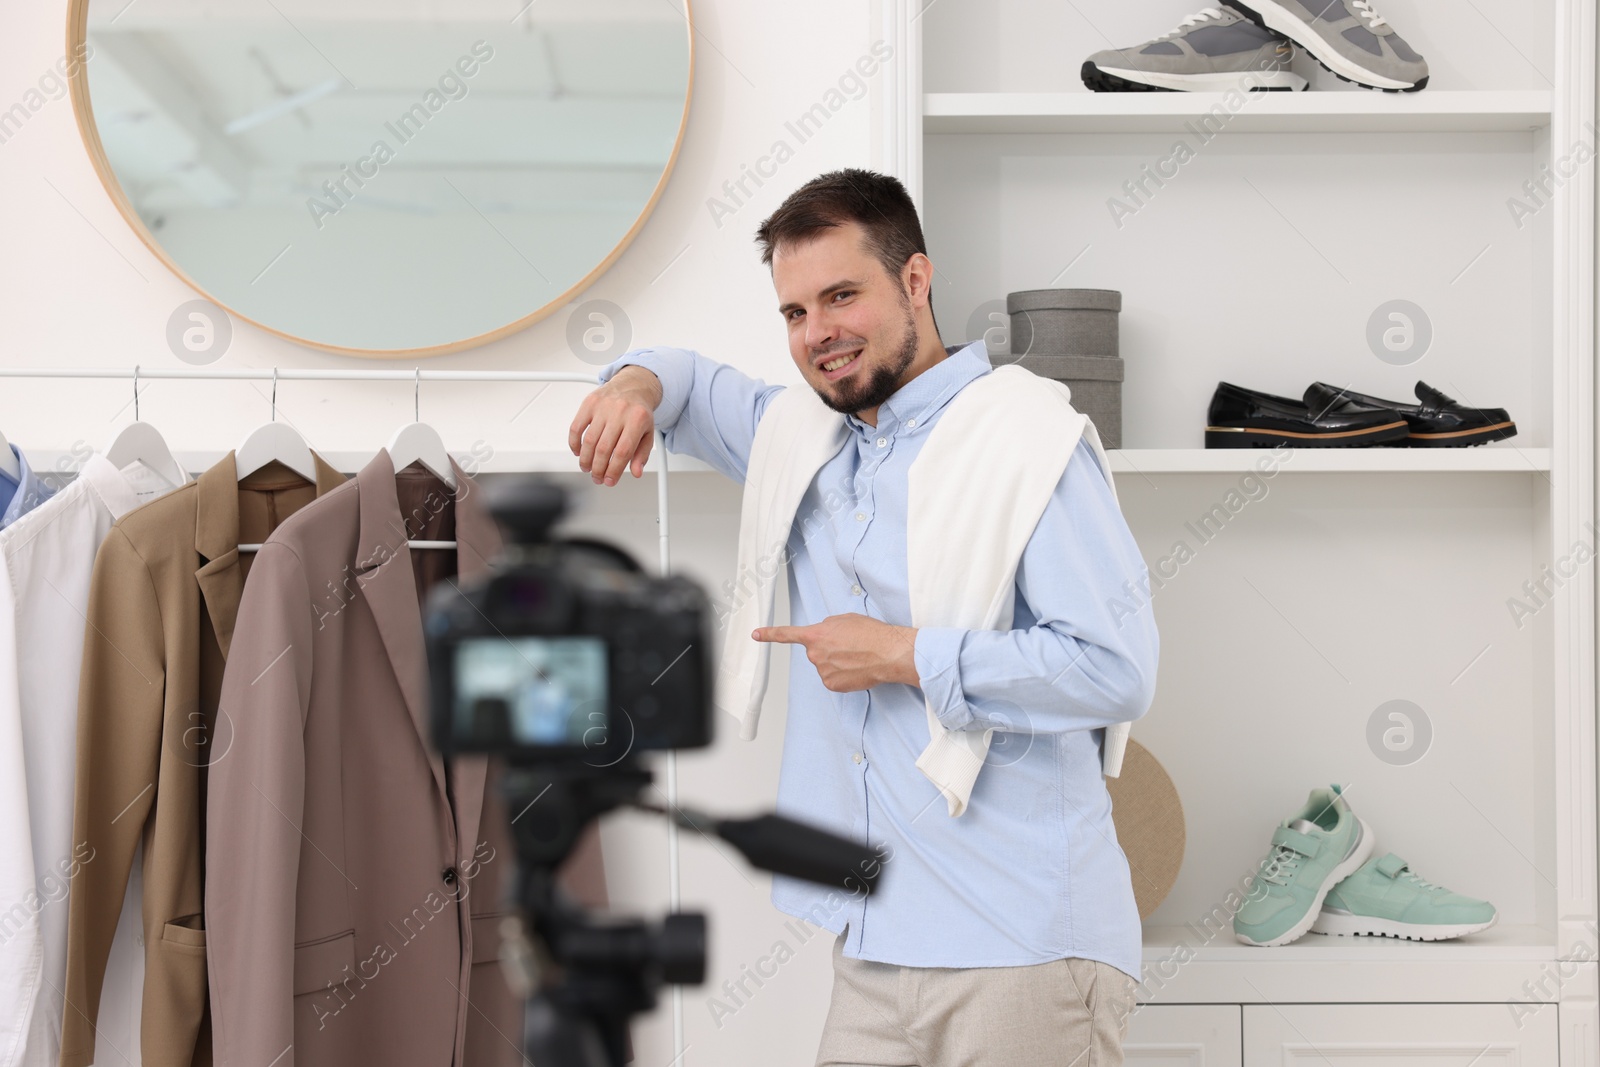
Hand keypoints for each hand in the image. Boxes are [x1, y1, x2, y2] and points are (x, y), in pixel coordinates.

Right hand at [569, 365, 662, 485]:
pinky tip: (578, 452)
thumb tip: (636, 472)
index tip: (610, 481)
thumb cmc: (639, 412)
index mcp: (637, 420)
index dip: (614, 470)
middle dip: (598, 469)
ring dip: (586, 459)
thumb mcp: (648, 433)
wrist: (633, 386)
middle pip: (604, 448)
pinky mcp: (589, 403)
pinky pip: (576, 427)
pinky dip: (574, 443)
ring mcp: (603, 407)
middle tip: (597, 477)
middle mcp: (619, 412)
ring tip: (587, 468)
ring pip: (589, 440)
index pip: (623, 452)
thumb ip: (642, 454)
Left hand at [753, 613, 919, 692]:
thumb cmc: (870, 633)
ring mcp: (822, 671)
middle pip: (816, 652)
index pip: (787, 634)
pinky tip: (856, 669)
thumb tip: (824, 637)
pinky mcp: (832, 685)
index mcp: (815, 635)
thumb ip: (826, 627)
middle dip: (829, 650)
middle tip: (849, 646)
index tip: (756, 635)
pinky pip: (833, 679)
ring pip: (825, 666)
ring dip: (837, 662)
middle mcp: (814, 654)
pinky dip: (843, 675)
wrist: (887, 653)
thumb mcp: (844, 619)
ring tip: (856, 657)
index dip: (769, 634)